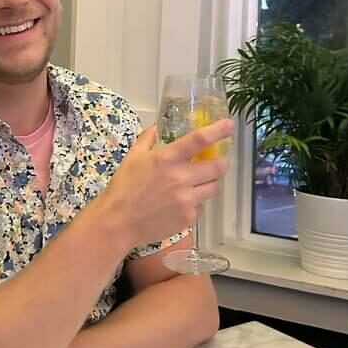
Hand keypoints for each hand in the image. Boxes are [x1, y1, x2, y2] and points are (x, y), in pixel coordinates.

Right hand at [99, 120, 233, 249]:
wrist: (118, 222)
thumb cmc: (123, 188)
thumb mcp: (132, 157)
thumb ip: (147, 139)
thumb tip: (157, 127)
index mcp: (167, 159)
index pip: (199, 140)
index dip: (218, 130)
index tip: (230, 125)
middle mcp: (181, 178)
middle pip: (217, 167)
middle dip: (220, 163)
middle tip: (216, 163)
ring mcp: (187, 199)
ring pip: (213, 187)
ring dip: (209, 183)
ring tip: (197, 184)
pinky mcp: (188, 217)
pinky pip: (201, 206)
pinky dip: (195, 203)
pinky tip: (181, 203)